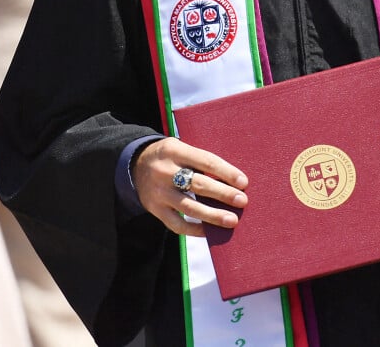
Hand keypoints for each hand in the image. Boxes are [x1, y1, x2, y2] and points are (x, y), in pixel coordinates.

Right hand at [131, 137, 248, 237]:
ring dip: (213, 215)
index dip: (226, 172)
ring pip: (189, 206)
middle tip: (242, 201)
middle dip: (223, 193)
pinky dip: (194, 229)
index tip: (243, 182)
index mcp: (175, 150)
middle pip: (198, 184)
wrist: (135, 164)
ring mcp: (159, 192)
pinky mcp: (155, 209)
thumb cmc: (171, 156)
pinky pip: (176, 224)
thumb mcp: (181, 147)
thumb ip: (201, 160)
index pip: (205, 161)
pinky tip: (209, 231)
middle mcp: (165, 171)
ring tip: (232, 220)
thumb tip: (233, 180)